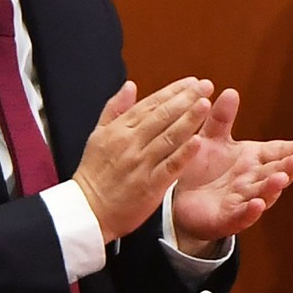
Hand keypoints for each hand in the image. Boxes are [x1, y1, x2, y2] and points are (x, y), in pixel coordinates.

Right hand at [73, 78, 213, 242]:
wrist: (86, 211)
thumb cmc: (93, 174)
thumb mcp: (98, 135)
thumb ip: (115, 108)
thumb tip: (130, 85)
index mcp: (119, 130)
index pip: (151, 104)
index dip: (173, 91)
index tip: (192, 81)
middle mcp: (130, 143)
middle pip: (162, 115)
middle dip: (186, 98)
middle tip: (206, 86)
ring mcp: (140, 164)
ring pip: (168, 137)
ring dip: (189, 119)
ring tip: (206, 104)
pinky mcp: (149, 185)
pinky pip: (169, 166)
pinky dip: (184, 153)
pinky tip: (199, 141)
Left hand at [171, 87, 292, 256]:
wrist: (179, 200)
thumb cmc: (201, 168)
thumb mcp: (210, 139)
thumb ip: (221, 118)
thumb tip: (230, 91)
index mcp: (252, 158)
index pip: (277, 152)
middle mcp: (252, 179)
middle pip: (274, 172)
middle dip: (289, 167)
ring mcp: (242, 200)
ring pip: (262, 193)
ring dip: (272, 188)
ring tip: (281, 179)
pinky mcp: (227, 219)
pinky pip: (241, 215)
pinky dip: (250, 211)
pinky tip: (257, 204)